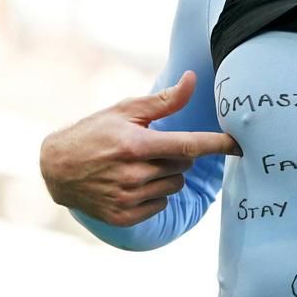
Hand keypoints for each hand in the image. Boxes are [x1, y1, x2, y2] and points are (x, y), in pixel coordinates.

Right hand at [40, 71, 240, 226]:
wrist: (56, 169)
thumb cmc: (95, 132)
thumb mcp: (125, 111)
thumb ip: (164, 101)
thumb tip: (192, 80)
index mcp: (135, 145)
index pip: (187, 146)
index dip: (217, 145)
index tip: (241, 145)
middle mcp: (132, 174)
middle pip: (183, 167)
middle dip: (175, 156)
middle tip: (151, 148)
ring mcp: (127, 198)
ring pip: (174, 187)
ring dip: (167, 176)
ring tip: (140, 165)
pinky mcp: (123, 216)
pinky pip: (160, 204)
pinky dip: (154, 194)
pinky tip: (133, 184)